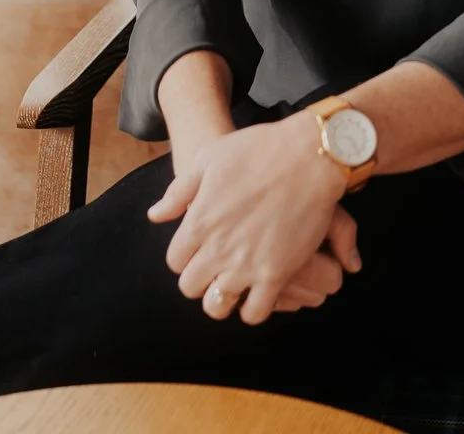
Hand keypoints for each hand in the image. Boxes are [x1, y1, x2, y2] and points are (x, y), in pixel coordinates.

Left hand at [147, 114, 360, 325]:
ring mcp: (246, 265)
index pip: (175, 261)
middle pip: (191, 287)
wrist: (307, 155)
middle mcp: (217, 249)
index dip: (185, 255)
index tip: (200, 247)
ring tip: (234, 282)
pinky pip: (254, 313)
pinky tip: (258, 289)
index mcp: (198, 221)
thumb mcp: (209, 157)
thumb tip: (155, 215)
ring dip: (221, 297)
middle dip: (199, 278)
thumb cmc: (258, 149)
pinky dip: (252, 307)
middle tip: (216, 265)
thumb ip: (178, 191)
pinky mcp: (276, 274)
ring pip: (217, 306)